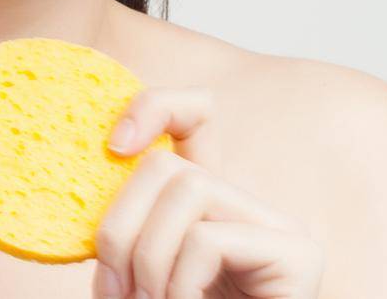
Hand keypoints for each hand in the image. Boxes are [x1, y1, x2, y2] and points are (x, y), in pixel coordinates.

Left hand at [94, 87, 323, 298]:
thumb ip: (125, 251)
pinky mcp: (299, 256)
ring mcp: (278, 228)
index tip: (114, 144)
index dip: (155, 107)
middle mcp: (246, 208)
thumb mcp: (142, 290)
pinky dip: (180, 284)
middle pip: (167, 162)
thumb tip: (87, 214)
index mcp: (206, 211)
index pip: (193, 117)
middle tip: (117, 292)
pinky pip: (210, 239)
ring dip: (149, 260)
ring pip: (187, 188)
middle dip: (121, 226)